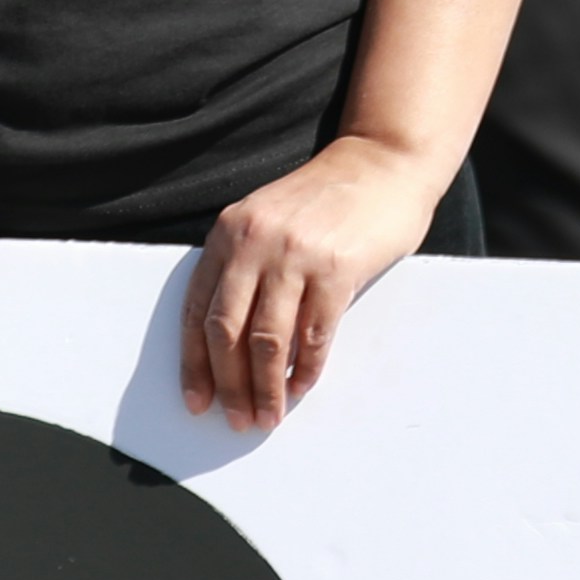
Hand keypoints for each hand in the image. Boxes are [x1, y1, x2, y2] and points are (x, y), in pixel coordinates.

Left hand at [179, 134, 446, 431]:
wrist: (385, 160)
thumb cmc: (328, 199)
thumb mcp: (269, 219)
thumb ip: (246, 264)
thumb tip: (230, 343)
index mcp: (229, 232)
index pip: (196, 311)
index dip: (194, 364)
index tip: (197, 400)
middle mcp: (254, 242)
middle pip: (226, 332)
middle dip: (229, 385)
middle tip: (235, 419)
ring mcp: (296, 254)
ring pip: (266, 340)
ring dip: (265, 388)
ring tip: (267, 416)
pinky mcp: (338, 266)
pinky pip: (314, 332)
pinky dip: (307, 367)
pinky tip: (303, 385)